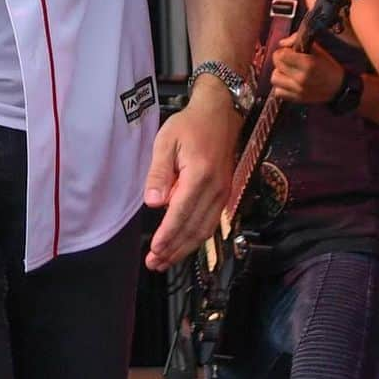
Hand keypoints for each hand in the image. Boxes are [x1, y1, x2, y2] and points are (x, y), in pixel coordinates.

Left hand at [143, 80, 240, 271]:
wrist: (220, 115)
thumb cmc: (189, 126)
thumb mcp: (166, 142)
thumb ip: (159, 173)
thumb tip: (154, 204)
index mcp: (200, 176)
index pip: (181, 214)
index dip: (168, 235)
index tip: (154, 251)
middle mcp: (216, 190)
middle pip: (194, 229)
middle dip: (174, 249)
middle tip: (154, 264)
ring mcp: (223, 194)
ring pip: (204, 230)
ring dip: (184, 249)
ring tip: (165, 261)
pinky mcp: (224, 195)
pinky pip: (210, 223)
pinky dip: (196, 238)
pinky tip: (183, 245)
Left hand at [271, 34, 343, 103]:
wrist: (340, 88)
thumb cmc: (329, 66)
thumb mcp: (318, 49)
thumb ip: (298, 41)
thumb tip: (281, 43)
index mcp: (308, 64)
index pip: (282, 55)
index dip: (284, 51)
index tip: (290, 52)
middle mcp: (301, 78)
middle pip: (276, 65)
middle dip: (280, 59)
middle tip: (288, 60)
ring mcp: (298, 90)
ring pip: (274, 79)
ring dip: (279, 73)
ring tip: (288, 71)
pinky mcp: (297, 99)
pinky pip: (278, 92)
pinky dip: (281, 87)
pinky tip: (288, 82)